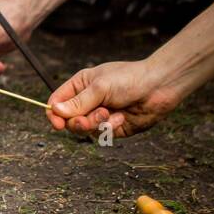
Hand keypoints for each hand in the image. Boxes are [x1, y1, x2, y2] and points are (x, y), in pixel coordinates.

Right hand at [46, 61, 181, 137]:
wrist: (159, 88)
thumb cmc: (130, 79)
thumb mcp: (99, 88)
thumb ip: (77, 102)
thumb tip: (55, 111)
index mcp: (80, 86)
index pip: (57, 102)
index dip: (54, 114)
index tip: (58, 124)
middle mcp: (88, 101)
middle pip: (68, 120)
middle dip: (78, 122)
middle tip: (88, 120)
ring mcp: (100, 115)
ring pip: (85, 129)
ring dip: (96, 124)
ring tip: (110, 114)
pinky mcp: (113, 127)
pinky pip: (102, 134)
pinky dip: (111, 128)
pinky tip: (122, 117)